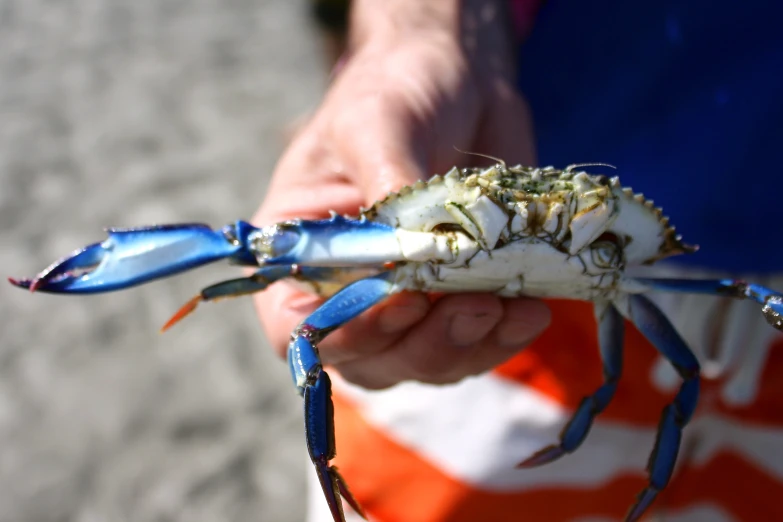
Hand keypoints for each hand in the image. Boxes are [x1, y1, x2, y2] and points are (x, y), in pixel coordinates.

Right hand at [253, 0, 549, 388]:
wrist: (458, 77)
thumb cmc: (394, 87)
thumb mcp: (376, 123)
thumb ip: (386, 185)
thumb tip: (415, 251)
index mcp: (302, 251)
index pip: (297, 327)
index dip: (346, 332)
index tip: (404, 302)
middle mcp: (347, 287)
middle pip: (370, 358)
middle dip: (424, 343)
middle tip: (473, 306)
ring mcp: (406, 299)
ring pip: (428, 361)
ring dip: (470, 344)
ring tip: (511, 307)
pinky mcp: (459, 295)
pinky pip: (475, 342)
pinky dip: (503, 336)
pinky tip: (531, 310)